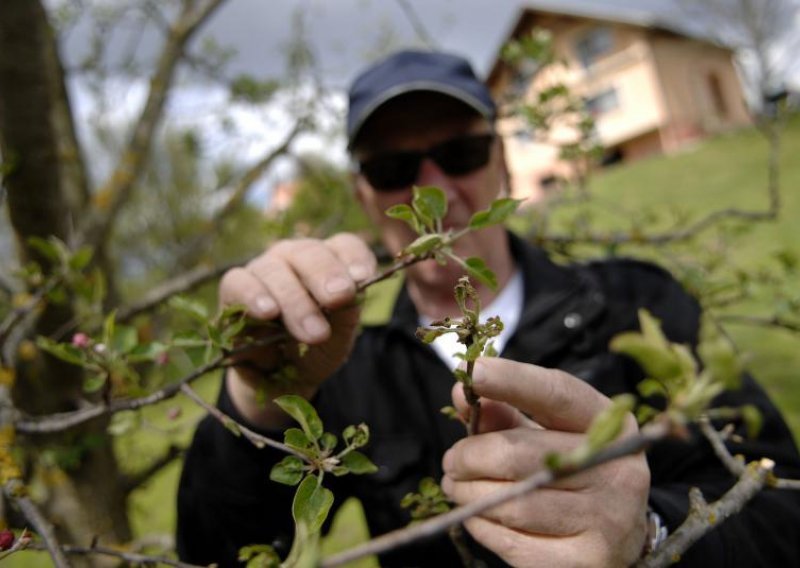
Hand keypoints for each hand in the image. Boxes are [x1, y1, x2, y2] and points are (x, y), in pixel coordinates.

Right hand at [219, 233, 375, 427]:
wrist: (280, 376)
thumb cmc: (315, 346)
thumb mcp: (340, 334)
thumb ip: (347, 310)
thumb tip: (350, 289)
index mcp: (328, 261)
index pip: (344, 246)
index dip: (354, 259)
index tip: (363, 279)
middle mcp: (295, 258)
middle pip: (309, 252)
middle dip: (326, 276)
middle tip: (339, 297)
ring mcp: (264, 269)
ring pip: (275, 270)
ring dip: (295, 300)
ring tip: (313, 331)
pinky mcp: (234, 288)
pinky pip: (238, 281)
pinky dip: (253, 295)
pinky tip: (268, 311)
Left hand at [442, 358, 649, 566]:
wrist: (620, 539)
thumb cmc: (573, 471)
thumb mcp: (550, 433)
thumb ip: (506, 411)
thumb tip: (462, 392)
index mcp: (609, 425)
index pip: (557, 394)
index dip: (513, 380)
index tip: (475, 372)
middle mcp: (617, 469)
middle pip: (518, 453)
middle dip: (470, 455)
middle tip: (451, 460)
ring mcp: (607, 519)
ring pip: (511, 502)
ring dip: (468, 493)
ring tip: (457, 485)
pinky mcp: (586, 561)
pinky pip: (511, 541)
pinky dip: (482, 525)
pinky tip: (479, 515)